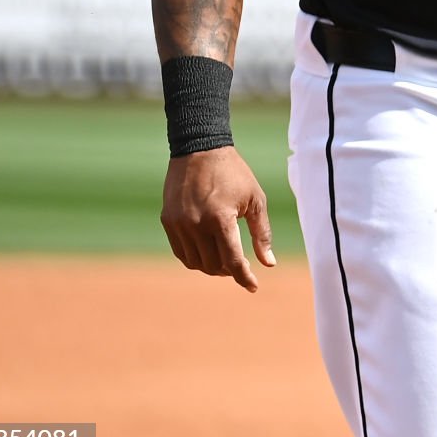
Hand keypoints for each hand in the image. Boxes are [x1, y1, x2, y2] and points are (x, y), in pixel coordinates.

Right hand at [161, 146, 275, 291]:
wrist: (200, 150)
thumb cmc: (234, 174)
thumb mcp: (255, 200)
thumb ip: (261, 233)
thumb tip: (268, 263)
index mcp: (220, 219)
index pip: (232, 260)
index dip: (244, 276)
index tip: (253, 286)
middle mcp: (196, 225)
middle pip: (213, 265)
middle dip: (230, 271)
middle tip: (240, 266)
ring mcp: (179, 224)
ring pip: (195, 262)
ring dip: (212, 267)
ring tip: (225, 260)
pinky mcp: (168, 221)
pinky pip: (181, 252)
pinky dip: (195, 258)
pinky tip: (207, 253)